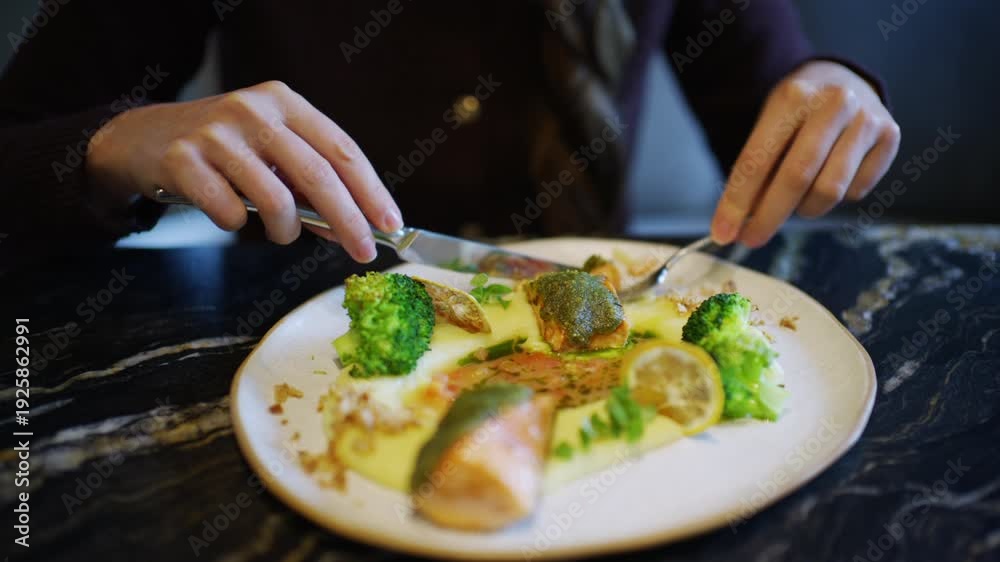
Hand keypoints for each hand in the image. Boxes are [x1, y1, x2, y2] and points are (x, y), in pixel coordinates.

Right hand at [86, 80, 400, 261]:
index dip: (371, 190)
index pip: (342, 149)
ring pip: (276, 198)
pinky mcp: (182, 160)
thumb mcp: (270, 152)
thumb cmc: (222, 151)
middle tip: (364, 252)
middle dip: (347, 220)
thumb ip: (309, 184)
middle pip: (317, 174)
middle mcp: (253, 110)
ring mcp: (216, 133)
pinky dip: (239, 225)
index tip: (390, 224)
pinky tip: (232, 216)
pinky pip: (229, 211)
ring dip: (287, 230)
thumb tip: (351, 228)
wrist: (143, 138)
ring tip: (283, 235)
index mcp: (284, 102)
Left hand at [710, 61, 900, 246]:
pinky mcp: (890, 135)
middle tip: (751, 239)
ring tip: (795, 201)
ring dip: (804, 209)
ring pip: (829, 190)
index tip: (723, 232)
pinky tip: (828, 179)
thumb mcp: (769, 127)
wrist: (844, 79)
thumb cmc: (796, 114)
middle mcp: (834, 103)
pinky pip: (856, 190)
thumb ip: (754, 171)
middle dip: (768, 216)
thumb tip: (734, 225)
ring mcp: (866, 118)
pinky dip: (835, 198)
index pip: (759, 159)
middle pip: (796, 178)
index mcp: (793, 96)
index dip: (738, 201)